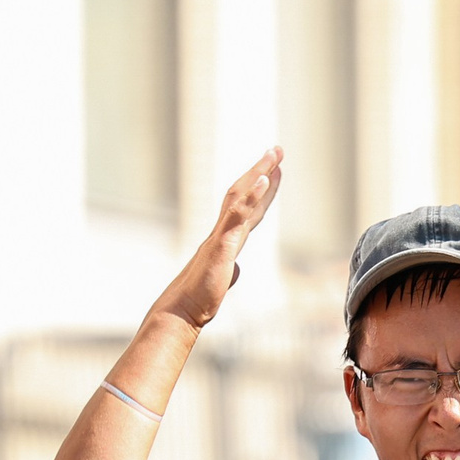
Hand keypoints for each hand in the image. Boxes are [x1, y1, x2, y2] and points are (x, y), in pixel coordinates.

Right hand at [151, 149, 282, 331]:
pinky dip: (251, 196)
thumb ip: (229, 268)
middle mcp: (223, 231)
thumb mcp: (221, 279)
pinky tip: (263, 181)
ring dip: (258, 175)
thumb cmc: (199, 296)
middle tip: (277, 150)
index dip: (262, 189)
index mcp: (226, 238)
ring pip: (240, 198)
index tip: (274, 171)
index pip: (247, 207)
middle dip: (262, 171)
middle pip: (244, 193)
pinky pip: (236, 216)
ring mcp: (221, 236)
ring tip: (273, 156)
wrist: (182, 309)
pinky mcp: (221, 245)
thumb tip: (235, 269)